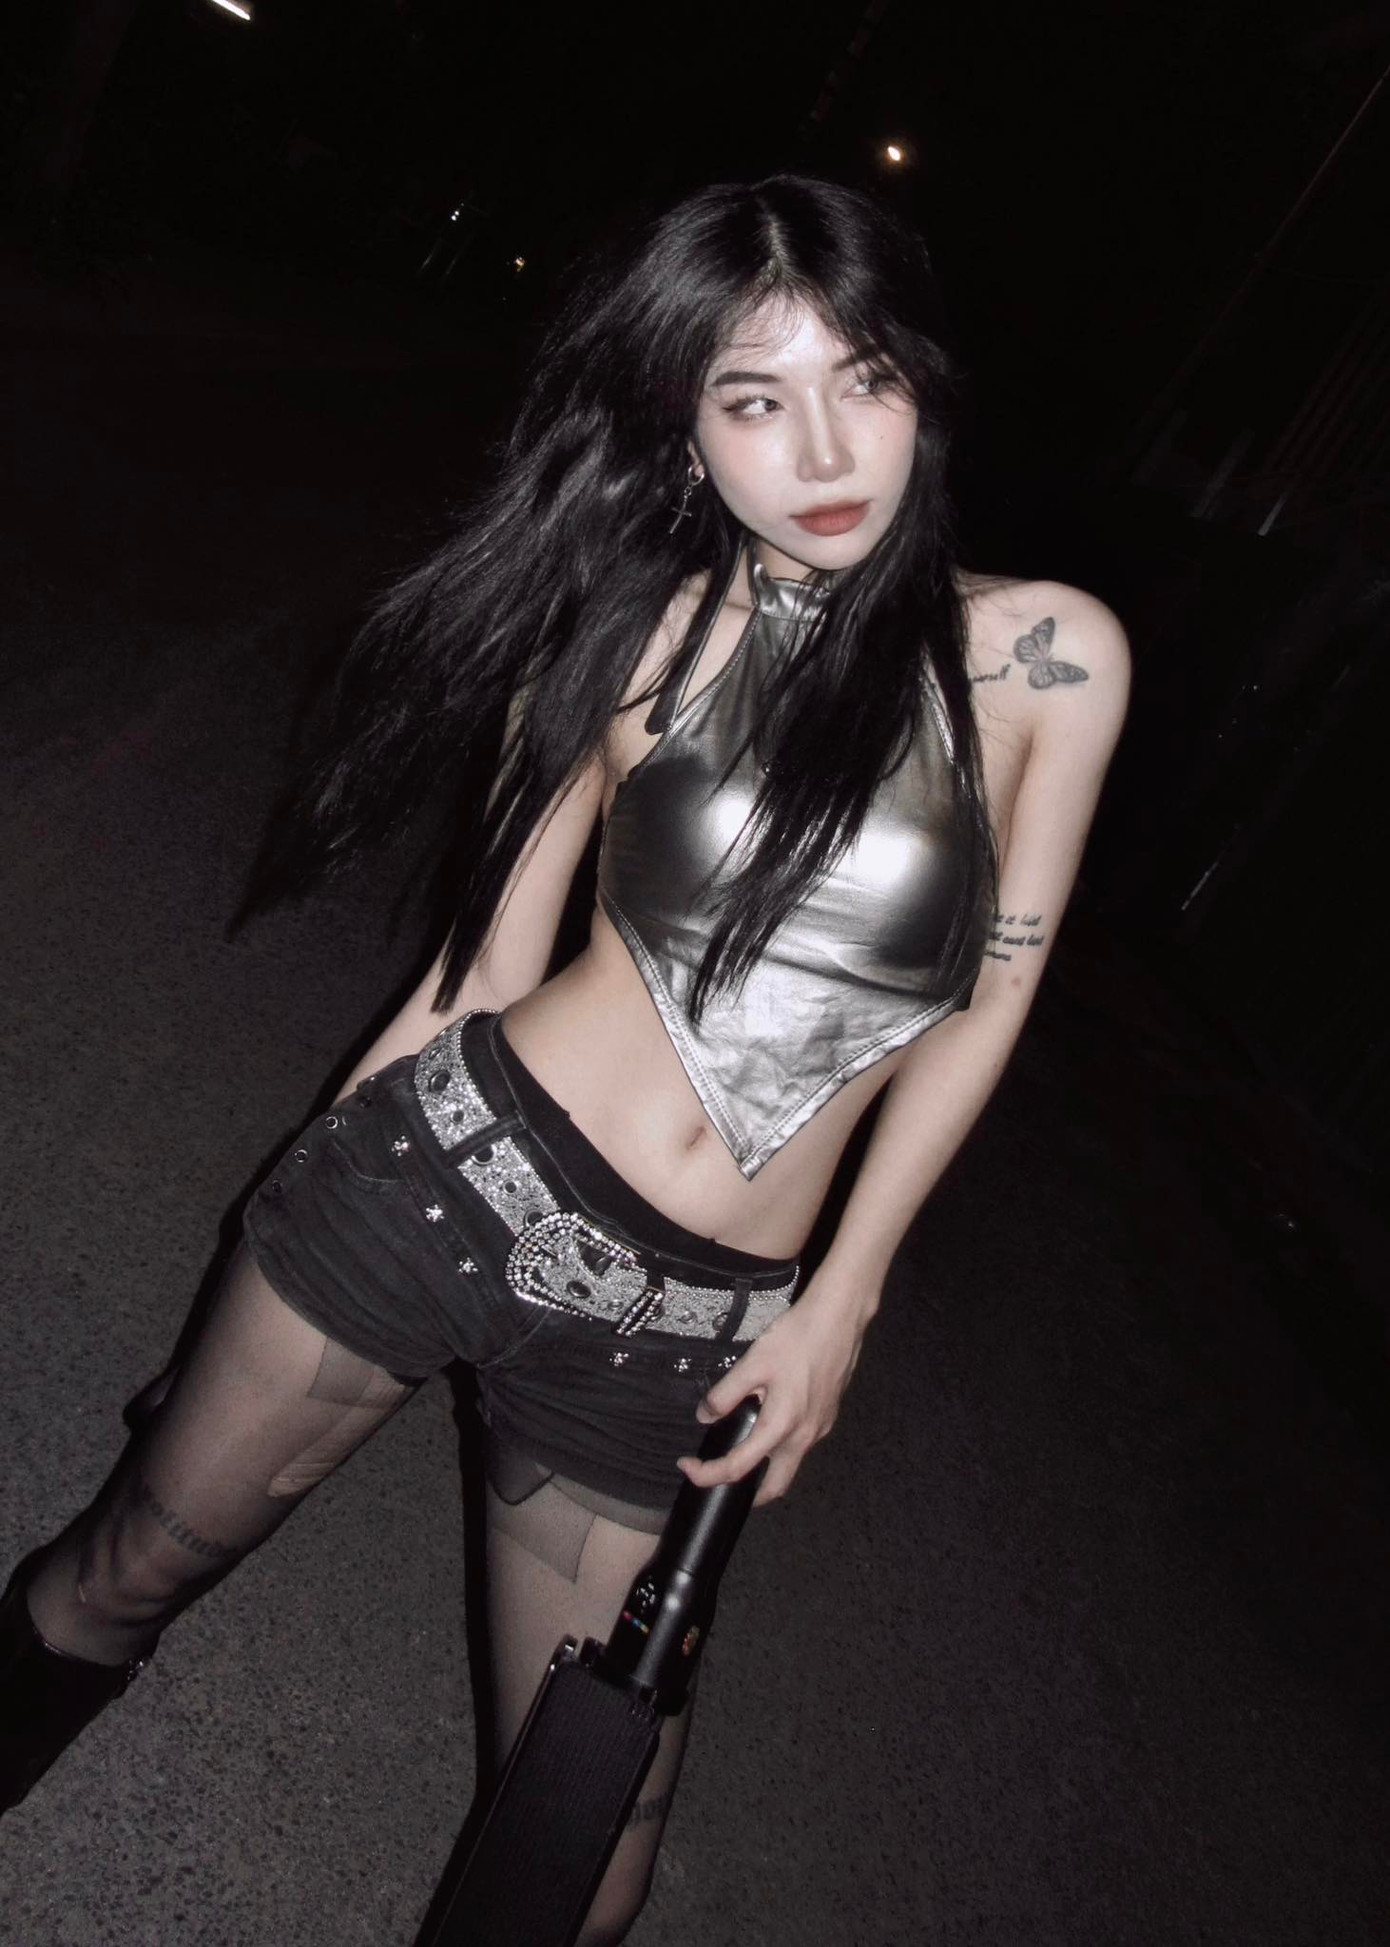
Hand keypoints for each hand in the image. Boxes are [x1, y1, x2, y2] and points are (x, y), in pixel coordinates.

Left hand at [675, 1278, 875, 1505]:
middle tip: (721, 1480)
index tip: (687, 1467)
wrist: (840, 1318)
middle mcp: (805, 1436)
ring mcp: (821, 1428)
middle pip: (776, 1486)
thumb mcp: (752, 1363)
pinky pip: (801, 1443)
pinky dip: (781, 1447)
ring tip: (741, 1449)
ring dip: (766, 1468)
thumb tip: (704, 1416)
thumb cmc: (798, 1337)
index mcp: (781, 1427)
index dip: (707, 1475)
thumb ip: (725, 1394)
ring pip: (791, 1465)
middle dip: (748, 1494)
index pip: (738, 1469)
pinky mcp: (828, 1415)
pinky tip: (769, 1422)